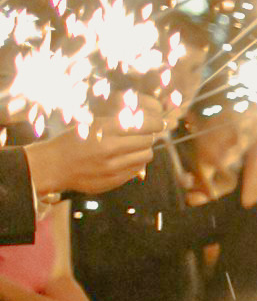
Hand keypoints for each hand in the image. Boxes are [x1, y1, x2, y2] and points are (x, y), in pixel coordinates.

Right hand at [24, 124, 155, 195]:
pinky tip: (125, 159)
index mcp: (103, 128)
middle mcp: (109, 147)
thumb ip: (117, 123)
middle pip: (147, 140)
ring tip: (134, 148)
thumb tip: (147, 121)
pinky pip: (138, 169)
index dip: (155, 123)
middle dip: (148, 137)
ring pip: (146, 156)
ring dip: (144, 150)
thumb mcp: (92, 125)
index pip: (142, 124)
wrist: (53, 166)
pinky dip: (136, 163)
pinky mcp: (114, 180)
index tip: (159, 123)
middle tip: (143, 136)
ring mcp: (112, 166)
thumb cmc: (73, 141)